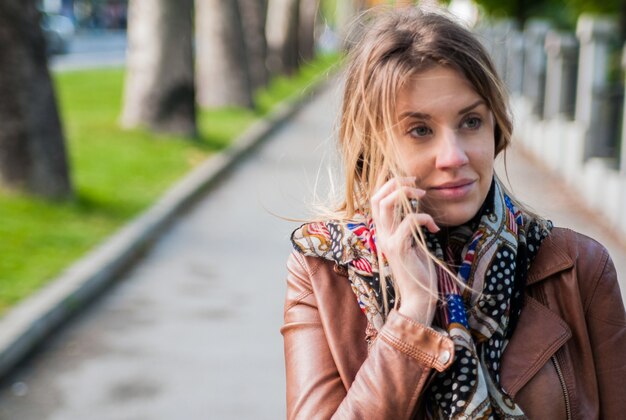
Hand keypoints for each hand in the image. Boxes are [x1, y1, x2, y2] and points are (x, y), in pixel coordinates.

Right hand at [370, 177, 439, 325]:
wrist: (418, 296)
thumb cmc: (419, 270)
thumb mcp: (411, 242)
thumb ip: (407, 225)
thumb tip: (413, 205)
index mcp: (383, 231)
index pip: (376, 200)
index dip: (388, 185)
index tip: (408, 181)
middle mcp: (381, 234)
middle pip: (377, 198)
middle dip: (395, 183)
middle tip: (414, 181)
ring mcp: (388, 241)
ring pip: (388, 205)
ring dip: (406, 194)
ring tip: (422, 194)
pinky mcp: (399, 248)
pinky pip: (410, 221)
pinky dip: (425, 218)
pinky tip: (434, 228)